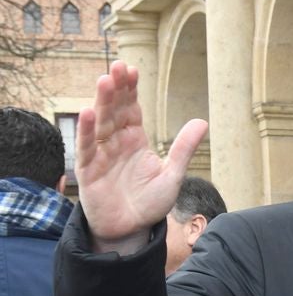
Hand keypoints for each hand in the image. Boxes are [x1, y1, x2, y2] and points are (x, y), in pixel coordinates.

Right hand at [76, 60, 207, 252]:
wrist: (131, 230)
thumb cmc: (149, 202)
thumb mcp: (172, 174)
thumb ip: (183, 149)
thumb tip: (203, 121)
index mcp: (135, 139)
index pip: (132, 108)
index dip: (130, 89)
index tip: (131, 68)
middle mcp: (116, 142)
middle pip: (115, 110)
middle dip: (116, 88)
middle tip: (118, 66)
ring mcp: (101, 154)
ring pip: (100, 123)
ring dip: (101, 102)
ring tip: (105, 80)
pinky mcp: (89, 170)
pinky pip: (87, 148)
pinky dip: (87, 131)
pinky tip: (87, 112)